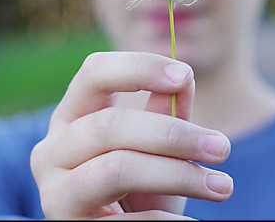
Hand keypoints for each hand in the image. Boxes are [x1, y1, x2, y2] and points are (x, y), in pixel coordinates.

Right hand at [30, 52, 232, 219]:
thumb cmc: (140, 183)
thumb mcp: (154, 146)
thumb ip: (166, 112)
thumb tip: (184, 79)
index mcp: (72, 115)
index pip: (94, 73)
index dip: (139, 67)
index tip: (186, 75)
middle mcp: (52, 150)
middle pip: (110, 126)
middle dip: (174, 134)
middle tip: (222, 147)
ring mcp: (56, 193)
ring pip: (117, 170)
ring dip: (178, 175)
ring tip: (222, 186)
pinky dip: (169, 220)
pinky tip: (194, 221)